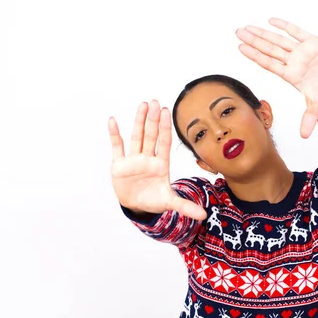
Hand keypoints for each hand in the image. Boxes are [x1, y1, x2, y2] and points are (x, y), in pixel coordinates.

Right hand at [108, 100, 207, 220]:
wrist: (136, 206)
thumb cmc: (154, 200)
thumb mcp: (169, 202)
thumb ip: (185, 206)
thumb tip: (203, 215)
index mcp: (160, 164)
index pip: (163, 142)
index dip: (165, 128)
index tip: (166, 112)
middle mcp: (147, 158)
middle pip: (151, 135)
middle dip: (153, 120)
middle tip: (155, 102)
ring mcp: (133, 159)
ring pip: (136, 137)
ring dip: (138, 121)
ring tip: (143, 105)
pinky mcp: (119, 164)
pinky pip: (117, 147)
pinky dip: (114, 134)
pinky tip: (113, 120)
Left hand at [235, 17, 317, 138]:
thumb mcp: (317, 105)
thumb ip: (309, 118)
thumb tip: (304, 136)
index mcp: (291, 74)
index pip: (268, 63)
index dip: (255, 55)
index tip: (241, 48)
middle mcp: (293, 61)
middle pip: (269, 49)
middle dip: (254, 40)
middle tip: (239, 32)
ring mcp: (301, 51)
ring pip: (279, 39)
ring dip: (264, 33)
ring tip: (248, 27)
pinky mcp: (313, 42)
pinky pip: (296, 32)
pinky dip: (285, 25)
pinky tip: (271, 21)